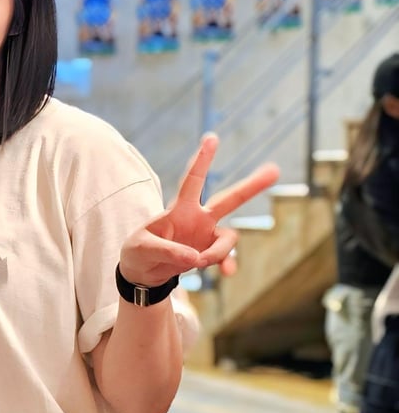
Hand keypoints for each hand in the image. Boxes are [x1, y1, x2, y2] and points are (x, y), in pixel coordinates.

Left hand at [119, 133, 279, 285]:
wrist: (143, 274)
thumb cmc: (138, 253)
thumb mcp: (141, 250)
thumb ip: (167, 251)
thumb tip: (196, 258)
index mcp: (179, 209)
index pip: (192, 181)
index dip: (201, 160)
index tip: (212, 137)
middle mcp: (198, 218)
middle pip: (229, 199)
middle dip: (251, 186)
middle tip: (275, 169)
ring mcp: (206, 236)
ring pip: (229, 238)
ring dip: (218, 253)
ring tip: (198, 264)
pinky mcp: (209, 253)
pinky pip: (226, 258)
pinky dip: (226, 265)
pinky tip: (226, 273)